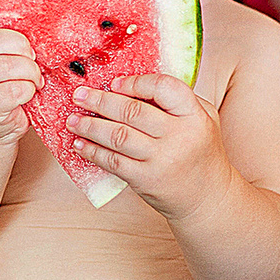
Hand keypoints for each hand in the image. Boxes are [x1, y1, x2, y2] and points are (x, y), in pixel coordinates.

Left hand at [68, 75, 230, 217]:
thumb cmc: (201, 152)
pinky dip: (93, 151)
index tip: (115, 82)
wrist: (207, 198)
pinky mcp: (145, 180)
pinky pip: (113, 161)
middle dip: (101, 100)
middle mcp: (179, 137)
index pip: (163, 88)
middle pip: (133, 111)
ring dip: (90, 126)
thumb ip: (177, 100)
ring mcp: (161, 160)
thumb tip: (135, 82)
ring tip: (72, 119)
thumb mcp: (204, 119)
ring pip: (118, 136)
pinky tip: (79, 143)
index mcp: (194, 116)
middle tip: (79, 94)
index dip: (136, 82)